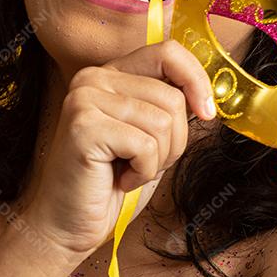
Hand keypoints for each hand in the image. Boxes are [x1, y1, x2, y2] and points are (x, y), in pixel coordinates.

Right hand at [21, 39, 215, 262]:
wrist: (68, 224)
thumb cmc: (111, 182)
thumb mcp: (148, 134)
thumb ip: (168, 106)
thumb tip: (207, 95)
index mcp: (110, 73)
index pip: (167, 52)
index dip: (196, 80)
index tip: (206, 112)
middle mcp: (93, 78)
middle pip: (172, 96)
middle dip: (174, 140)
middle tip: (145, 161)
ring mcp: (85, 100)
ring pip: (164, 121)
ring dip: (158, 159)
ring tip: (129, 169)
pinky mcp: (84, 127)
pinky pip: (146, 145)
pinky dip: (143, 172)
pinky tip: (119, 179)